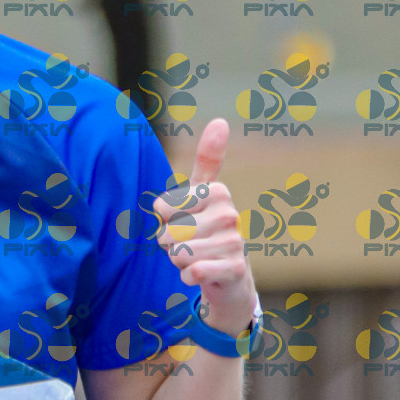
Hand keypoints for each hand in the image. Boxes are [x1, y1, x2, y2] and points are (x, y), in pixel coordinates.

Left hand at [152, 117, 256, 336]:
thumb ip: (205, 162)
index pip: (163, 207)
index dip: (164, 221)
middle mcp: (230, 214)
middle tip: (190, 245)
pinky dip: (188, 278)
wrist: (230, 278)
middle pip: (168, 232)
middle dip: (170, 245)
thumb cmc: (206, 232)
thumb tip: (221, 121)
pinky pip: (194, 272)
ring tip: (197, 259)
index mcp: (218, 192)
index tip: (183, 222)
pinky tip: (201, 274)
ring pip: (178, 253)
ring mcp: (235, 242)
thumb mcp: (201, 196)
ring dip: (179, 262)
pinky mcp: (236, 269)